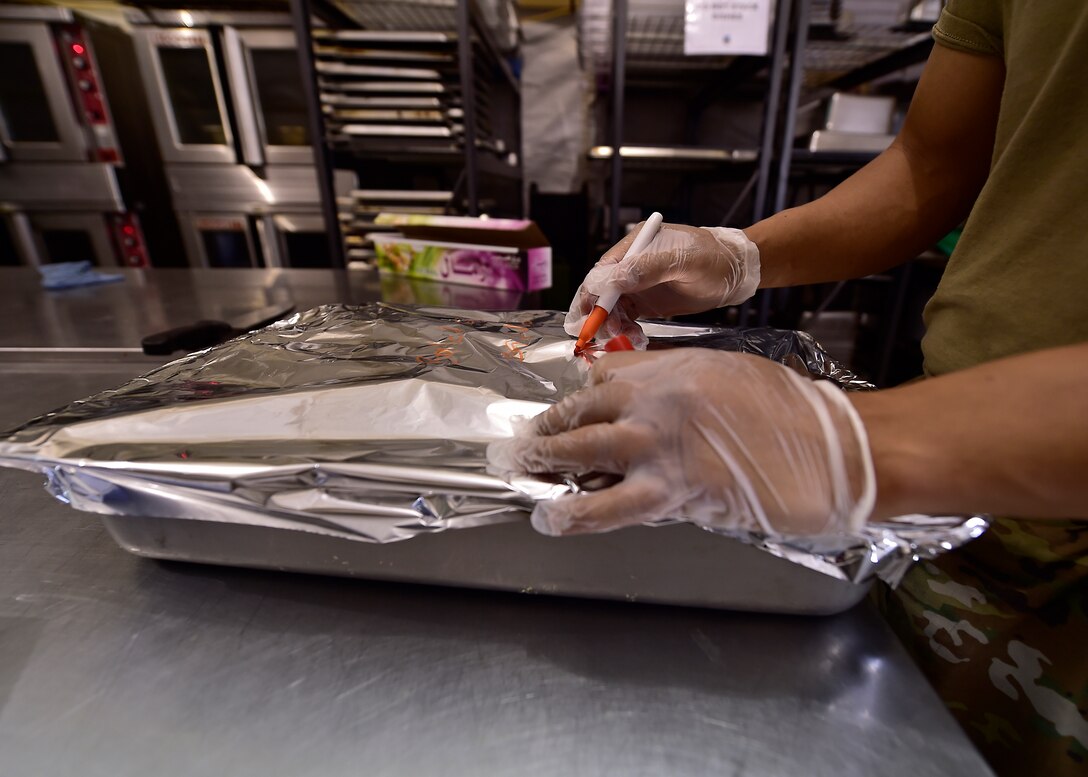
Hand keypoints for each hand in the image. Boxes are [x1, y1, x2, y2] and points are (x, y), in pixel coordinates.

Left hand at [487, 349, 874, 536]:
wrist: (834, 450)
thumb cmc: (791, 411)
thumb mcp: (729, 373)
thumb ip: (680, 383)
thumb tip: (645, 404)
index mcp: (671, 368)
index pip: (602, 378)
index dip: (578, 397)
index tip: (566, 412)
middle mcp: (655, 402)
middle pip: (580, 412)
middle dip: (544, 430)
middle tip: (521, 443)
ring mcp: (660, 448)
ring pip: (580, 454)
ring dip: (545, 465)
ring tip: (523, 476)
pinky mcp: (673, 494)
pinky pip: (611, 506)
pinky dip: (576, 514)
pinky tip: (552, 519)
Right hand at [565, 224, 760, 346]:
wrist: (736, 272)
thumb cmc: (714, 258)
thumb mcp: (684, 261)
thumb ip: (648, 268)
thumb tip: (612, 280)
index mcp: (635, 246)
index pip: (603, 270)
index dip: (593, 292)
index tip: (591, 314)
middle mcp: (632, 264)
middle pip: (602, 291)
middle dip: (601, 313)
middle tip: (607, 333)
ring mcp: (638, 284)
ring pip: (612, 308)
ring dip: (614, 324)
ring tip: (628, 337)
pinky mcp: (647, 302)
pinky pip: (627, 317)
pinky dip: (626, 330)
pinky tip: (636, 338)